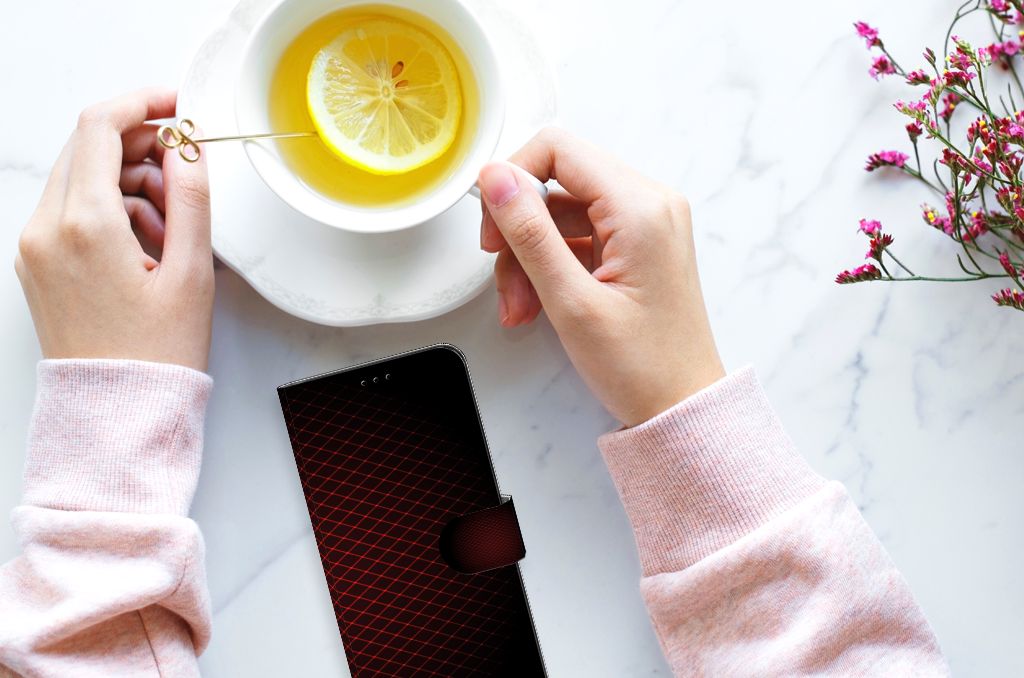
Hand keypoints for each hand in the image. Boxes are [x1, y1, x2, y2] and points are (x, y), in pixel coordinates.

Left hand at [15, 88, 213, 371]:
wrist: (117, 412)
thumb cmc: (156, 354)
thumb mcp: (191, 273)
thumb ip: (192, 198)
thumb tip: (188, 147)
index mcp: (85, 225)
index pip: (101, 127)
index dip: (143, 103)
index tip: (177, 105)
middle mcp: (46, 229)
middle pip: (88, 148)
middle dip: (141, 147)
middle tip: (185, 173)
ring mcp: (35, 246)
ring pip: (82, 178)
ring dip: (129, 182)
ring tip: (173, 228)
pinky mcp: (37, 263)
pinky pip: (72, 210)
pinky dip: (111, 210)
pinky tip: (148, 245)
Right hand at [478, 128, 723, 426]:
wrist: (682, 408)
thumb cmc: (642, 366)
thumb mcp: (571, 301)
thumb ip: (529, 233)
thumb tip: (495, 178)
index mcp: (641, 207)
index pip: (558, 149)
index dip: (513, 178)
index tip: (493, 225)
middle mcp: (649, 204)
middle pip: (556, 182)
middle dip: (519, 230)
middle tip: (503, 277)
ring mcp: (644, 224)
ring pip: (561, 214)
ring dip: (529, 257)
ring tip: (520, 308)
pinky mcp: (636, 246)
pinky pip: (578, 237)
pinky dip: (550, 267)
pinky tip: (537, 305)